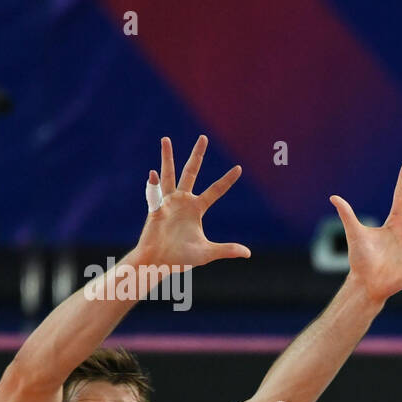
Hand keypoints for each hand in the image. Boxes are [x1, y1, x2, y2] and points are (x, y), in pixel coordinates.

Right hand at [136, 136, 247, 266]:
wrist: (159, 263)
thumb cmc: (181, 258)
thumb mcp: (207, 253)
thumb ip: (226, 250)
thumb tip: (248, 254)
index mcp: (196, 208)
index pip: (216, 190)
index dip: (227, 180)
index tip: (239, 168)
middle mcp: (182, 200)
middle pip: (191, 172)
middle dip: (197, 155)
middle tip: (204, 138)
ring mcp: (167, 202)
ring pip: (168, 174)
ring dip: (167, 157)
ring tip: (166, 139)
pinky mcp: (155, 208)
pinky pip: (154, 194)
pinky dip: (154, 184)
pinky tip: (153, 173)